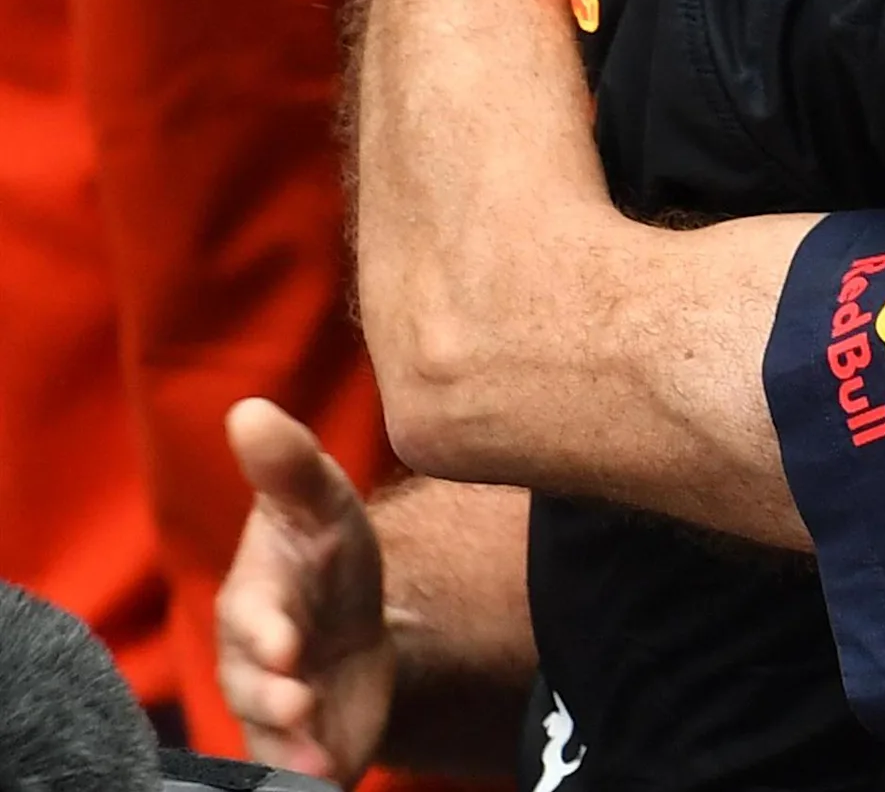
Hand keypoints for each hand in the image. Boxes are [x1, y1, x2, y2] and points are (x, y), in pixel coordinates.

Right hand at [216, 399, 392, 784]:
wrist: (354, 620)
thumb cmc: (327, 554)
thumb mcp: (324, 504)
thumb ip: (292, 466)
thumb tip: (250, 409)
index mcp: (258, 596)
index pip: (252, 614)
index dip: (265, 629)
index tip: (285, 641)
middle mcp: (253, 656)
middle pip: (251, 682)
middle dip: (271, 693)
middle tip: (296, 701)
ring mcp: (273, 701)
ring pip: (267, 731)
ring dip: (287, 742)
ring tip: (313, 755)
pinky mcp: (298, 741)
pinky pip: (290, 766)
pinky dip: (306, 774)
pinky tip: (330, 778)